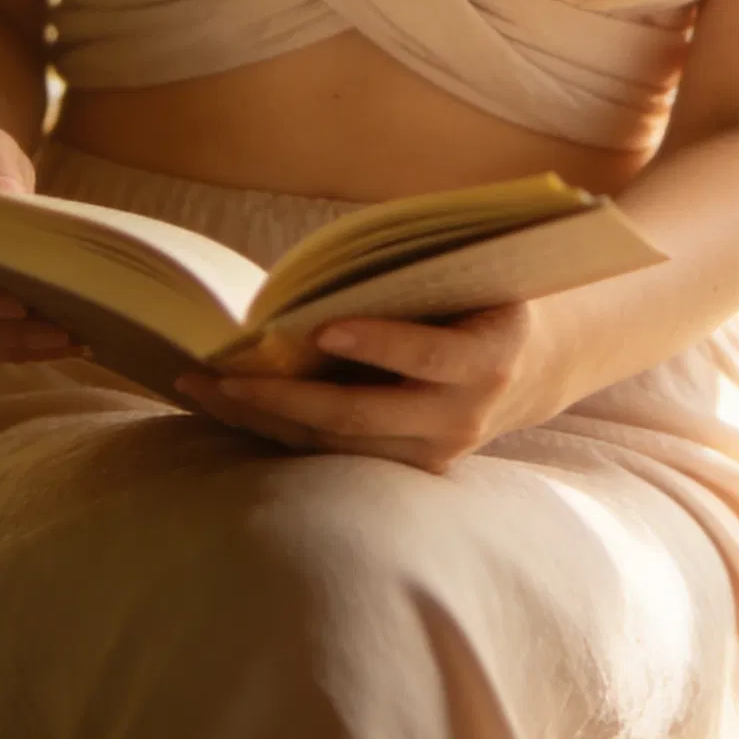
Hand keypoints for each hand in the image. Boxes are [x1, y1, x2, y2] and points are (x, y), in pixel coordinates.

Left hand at [174, 299, 569, 472]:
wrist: (536, 364)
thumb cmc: (485, 297)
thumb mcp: (469, 276)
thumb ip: (411, 277)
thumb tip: (320, 271)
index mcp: (489, 357)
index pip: (428, 352)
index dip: (377, 341)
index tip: (321, 329)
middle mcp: (463, 416)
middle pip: (362, 415)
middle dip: (285, 398)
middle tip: (222, 373)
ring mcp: (435, 451)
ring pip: (338, 444)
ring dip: (265, 418)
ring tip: (202, 388)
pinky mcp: (411, 467)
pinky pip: (336, 453)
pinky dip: (281, 430)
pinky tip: (232, 407)